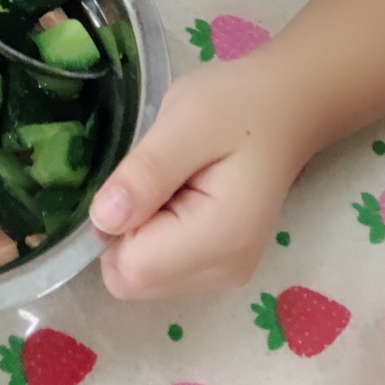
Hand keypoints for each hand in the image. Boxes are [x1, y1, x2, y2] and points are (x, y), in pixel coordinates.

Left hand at [90, 51, 308, 299]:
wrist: (283, 107)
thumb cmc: (237, 104)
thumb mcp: (186, 120)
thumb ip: (146, 172)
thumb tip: (102, 219)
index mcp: (219, 240)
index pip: (132, 268)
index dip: (114, 224)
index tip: (135, 177)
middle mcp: (224, 272)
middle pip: (134, 279)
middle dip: (124, 229)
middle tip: (153, 175)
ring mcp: (223, 274)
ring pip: (143, 277)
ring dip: (138, 230)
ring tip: (169, 180)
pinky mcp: (218, 266)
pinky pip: (159, 267)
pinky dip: (153, 233)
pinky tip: (177, 194)